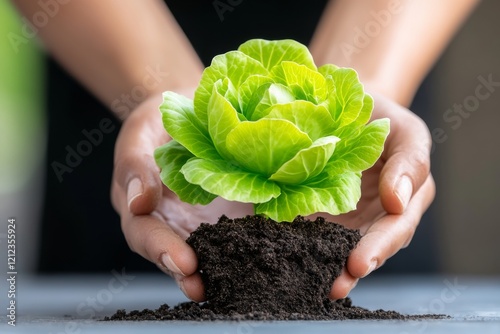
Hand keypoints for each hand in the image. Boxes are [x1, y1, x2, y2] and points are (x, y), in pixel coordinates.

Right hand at [111, 92, 252, 301]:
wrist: (192, 110)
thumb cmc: (160, 118)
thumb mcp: (141, 131)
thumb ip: (135, 164)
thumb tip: (139, 202)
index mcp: (142, 204)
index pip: (144, 232)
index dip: (161, 249)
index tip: (183, 262)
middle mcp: (172, 221)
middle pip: (174, 254)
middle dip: (188, 273)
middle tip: (203, 287)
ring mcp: (202, 221)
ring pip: (208, 251)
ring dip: (221, 269)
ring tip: (241, 283)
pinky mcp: (229, 215)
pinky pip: (239, 233)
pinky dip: (255, 245)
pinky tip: (276, 251)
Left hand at [311, 92, 435, 299]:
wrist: (344, 106)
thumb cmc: (380, 115)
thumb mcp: (404, 129)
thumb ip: (411, 162)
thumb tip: (397, 202)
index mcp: (407, 197)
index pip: (396, 228)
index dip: (378, 247)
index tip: (358, 263)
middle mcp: (378, 213)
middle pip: (368, 246)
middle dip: (351, 268)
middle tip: (334, 286)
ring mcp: (349, 213)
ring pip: (340, 244)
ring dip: (327, 264)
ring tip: (311, 282)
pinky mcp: (323, 208)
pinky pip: (314, 227)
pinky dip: (303, 242)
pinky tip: (287, 252)